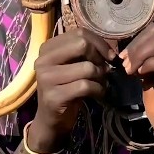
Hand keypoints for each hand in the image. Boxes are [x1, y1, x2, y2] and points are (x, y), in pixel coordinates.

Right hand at [32, 27, 113, 149]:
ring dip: (101, 77)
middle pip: (82, 44)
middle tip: (103, 70)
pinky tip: (98, 94)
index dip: (99, 43)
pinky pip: (86, 86)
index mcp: (47, 48)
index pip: (79, 33)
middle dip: (99, 58)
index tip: (109, 56)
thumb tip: (110, 52)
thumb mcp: (72, 67)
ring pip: (87, 67)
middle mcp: (43, 60)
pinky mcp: (54, 96)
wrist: (51, 120)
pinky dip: (98, 90)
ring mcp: (46, 78)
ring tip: (100, 84)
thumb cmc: (66, 89)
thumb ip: (84, 54)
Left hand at [120, 22, 153, 137]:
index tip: (123, 57)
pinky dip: (149, 66)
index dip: (136, 41)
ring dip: (140, 57)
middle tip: (126, 66)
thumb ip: (141, 57)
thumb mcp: (145, 71)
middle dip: (136, 48)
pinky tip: (142, 76)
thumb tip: (124, 49)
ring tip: (132, 71)